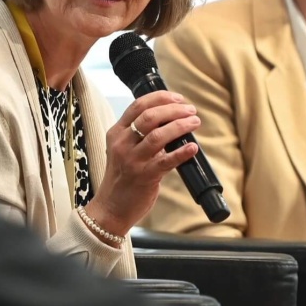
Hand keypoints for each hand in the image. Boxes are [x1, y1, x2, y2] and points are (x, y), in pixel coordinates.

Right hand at [85, 91, 199, 236]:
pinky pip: (166, 161)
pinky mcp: (144, 176)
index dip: (161, 98)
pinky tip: (193, 147)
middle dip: (174, 110)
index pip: (138, 105)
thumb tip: (169, 120)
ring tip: (194, 123)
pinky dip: (182, 152)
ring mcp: (133, 160)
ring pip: (158, 135)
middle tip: (191, 110)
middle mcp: (122, 144)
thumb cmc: (122, 177)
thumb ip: (139, 135)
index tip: (178, 98)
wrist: (111, 207)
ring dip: (180, 126)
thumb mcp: (122, 150)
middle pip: (150, 117)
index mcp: (117, 133)